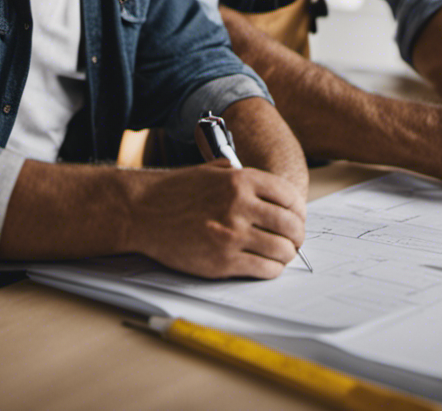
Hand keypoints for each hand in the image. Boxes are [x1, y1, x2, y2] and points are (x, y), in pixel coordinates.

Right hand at [125, 161, 306, 278]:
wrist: (142, 211)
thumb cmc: (177, 191)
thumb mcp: (214, 170)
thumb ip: (243, 175)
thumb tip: (273, 191)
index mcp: (241, 180)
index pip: (290, 196)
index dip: (299, 210)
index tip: (297, 218)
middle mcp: (240, 205)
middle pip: (291, 225)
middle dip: (297, 235)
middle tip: (294, 240)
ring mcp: (232, 234)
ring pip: (281, 250)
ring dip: (287, 254)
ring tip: (282, 254)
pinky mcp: (222, 261)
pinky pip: (263, 269)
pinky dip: (272, 269)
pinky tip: (267, 265)